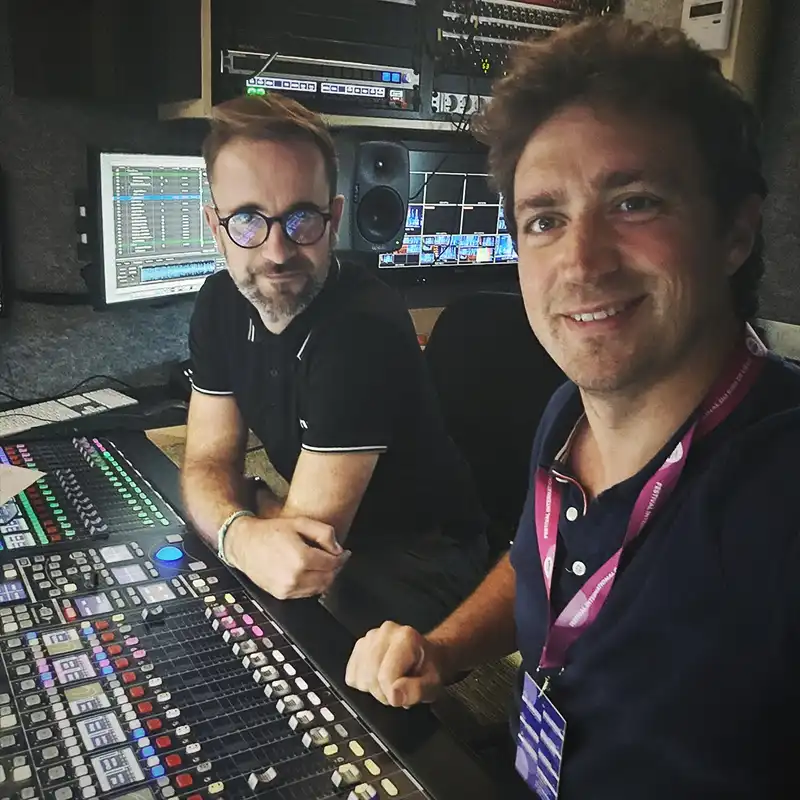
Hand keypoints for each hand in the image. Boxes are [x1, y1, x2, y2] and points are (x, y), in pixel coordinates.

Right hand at [225, 515, 349, 599]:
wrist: (244, 544)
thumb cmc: (270, 532)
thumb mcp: (300, 522)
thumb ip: (324, 533)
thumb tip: (338, 549)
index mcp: (301, 558)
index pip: (333, 563)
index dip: (342, 557)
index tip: (344, 553)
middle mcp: (295, 577)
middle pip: (329, 578)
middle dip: (335, 568)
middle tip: (336, 558)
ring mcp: (287, 589)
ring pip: (319, 589)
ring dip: (325, 578)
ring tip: (323, 564)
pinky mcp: (281, 595)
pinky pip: (306, 594)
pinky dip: (313, 585)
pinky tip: (309, 572)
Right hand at [345, 621, 446, 706]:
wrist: (427, 658)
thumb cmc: (429, 670)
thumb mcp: (432, 685)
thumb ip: (416, 690)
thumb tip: (394, 695)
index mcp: (405, 637)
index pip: (386, 676)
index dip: (393, 695)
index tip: (403, 697)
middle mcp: (386, 632)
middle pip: (370, 676)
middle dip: (383, 692)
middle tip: (398, 690)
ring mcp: (370, 637)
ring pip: (359, 677)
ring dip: (373, 688)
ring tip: (390, 683)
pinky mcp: (359, 646)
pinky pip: (352, 675)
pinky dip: (363, 683)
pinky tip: (379, 678)